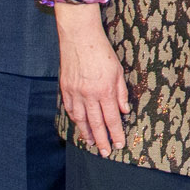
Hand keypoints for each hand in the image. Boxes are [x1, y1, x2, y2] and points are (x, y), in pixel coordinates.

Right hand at [56, 4, 129, 155]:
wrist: (79, 37)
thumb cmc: (101, 51)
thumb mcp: (118, 71)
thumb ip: (121, 92)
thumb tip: (124, 111)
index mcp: (104, 91)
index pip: (112, 119)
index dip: (115, 134)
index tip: (118, 144)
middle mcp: (89, 95)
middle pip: (96, 124)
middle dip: (101, 140)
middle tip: (104, 152)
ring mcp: (75, 93)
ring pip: (80, 120)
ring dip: (86, 133)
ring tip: (90, 143)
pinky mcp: (65, 88)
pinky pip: (69, 109)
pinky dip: (74, 120)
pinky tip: (79, 126)